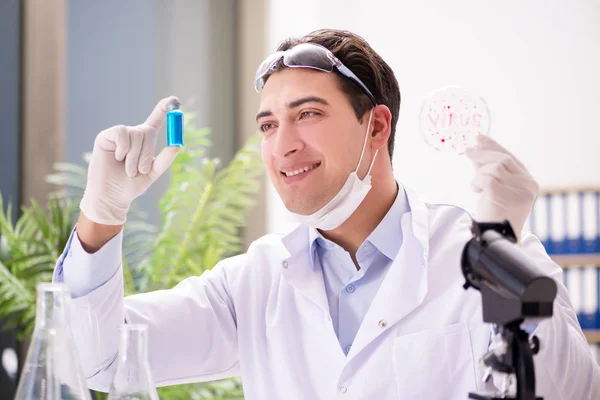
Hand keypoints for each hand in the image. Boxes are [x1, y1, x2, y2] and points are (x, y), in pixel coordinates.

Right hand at [79, 96, 181, 224]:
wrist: (112, 196)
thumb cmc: (132, 185)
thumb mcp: (153, 173)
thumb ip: (165, 159)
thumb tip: (178, 145)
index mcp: (146, 142)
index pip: (156, 120)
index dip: (165, 108)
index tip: (176, 100)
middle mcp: (133, 135)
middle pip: (149, 131)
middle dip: (148, 152)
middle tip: (142, 170)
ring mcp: (119, 135)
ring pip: (136, 133)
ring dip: (135, 156)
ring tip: (129, 170)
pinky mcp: (106, 136)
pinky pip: (122, 132)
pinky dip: (123, 148)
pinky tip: (118, 158)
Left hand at [465, 135, 538, 241]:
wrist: (495, 238)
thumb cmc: (494, 214)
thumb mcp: (493, 188)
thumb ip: (489, 169)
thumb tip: (476, 146)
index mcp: (529, 182)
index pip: (511, 158)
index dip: (495, 147)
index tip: (480, 138)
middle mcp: (528, 185)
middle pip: (503, 160)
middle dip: (483, 154)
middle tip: (467, 150)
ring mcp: (520, 191)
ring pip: (494, 168)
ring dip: (479, 175)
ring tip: (476, 187)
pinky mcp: (507, 196)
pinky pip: (487, 179)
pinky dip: (477, 183)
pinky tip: (477, 191)